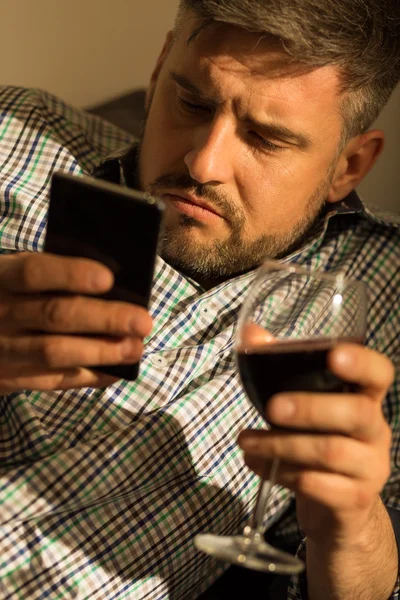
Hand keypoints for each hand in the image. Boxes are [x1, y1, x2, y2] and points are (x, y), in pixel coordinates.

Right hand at [0, 253, 151, 392]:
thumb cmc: (4, 294)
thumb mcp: (10, 274)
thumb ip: (48, 275)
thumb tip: (111, 281)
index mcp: (0, 277)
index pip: (33, 272)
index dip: (70, 274)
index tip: (108, 278)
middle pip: (54, 315)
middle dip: (104, 318)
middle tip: (143, 321)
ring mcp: (2, 349)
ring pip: (54, 352)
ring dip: (101, 352)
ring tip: (136, 348)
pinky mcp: (8, 378)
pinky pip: (52, 381)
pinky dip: (88, 377)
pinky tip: (117, 372)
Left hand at [238, 341, 393, 548]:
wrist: (337, 509)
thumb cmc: (316, 440)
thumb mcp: (304, 403)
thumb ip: (283, 367)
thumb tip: (250, 332)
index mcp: (367, 399)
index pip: (380, 374)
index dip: (362, 363)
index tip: (334, 355)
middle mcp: (375, 431)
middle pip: (358, 414)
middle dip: (310, 408)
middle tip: (271, 407)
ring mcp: (370, 468)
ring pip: (331, 452)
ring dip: (281, 444)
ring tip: (246, 441)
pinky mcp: (354, 500)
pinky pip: (318, 486)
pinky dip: (280, 473)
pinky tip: (257, 465)